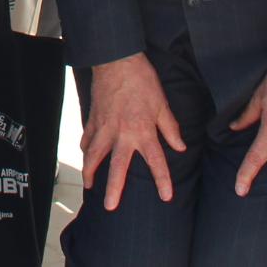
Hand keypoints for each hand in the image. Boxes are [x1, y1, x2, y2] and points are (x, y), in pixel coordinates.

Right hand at [81, 53, 185, 209]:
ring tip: (89, 186)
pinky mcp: (93, 118)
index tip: (166, 196)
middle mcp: (122, 134)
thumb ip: (170, 128)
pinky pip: (88, 137)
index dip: (162, 180)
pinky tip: (86, 155)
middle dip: (114, 188)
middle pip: (116, 166)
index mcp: (142, 131)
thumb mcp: (162, 104)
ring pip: (94, 154)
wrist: (115, 59)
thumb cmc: (142, 80)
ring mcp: (104, 127)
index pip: (156, 162)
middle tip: (110, 207)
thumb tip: (180, 147)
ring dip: (91, 171)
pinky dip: (86, 148)